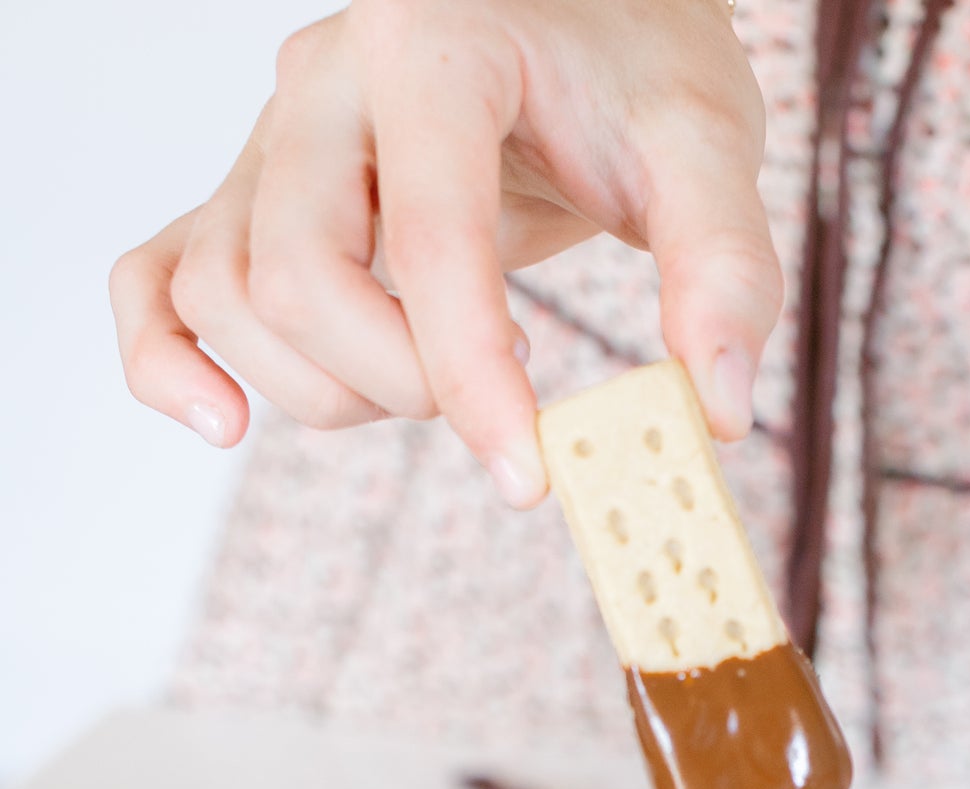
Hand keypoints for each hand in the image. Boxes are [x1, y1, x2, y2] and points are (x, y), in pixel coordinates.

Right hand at [108, 0, 779, 502]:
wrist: (581, 17)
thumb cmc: (633, 67)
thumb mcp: (707, 144)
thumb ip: (723, 268)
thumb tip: (713, 410)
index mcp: (432, 43)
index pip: (428, 239)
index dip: (473, 379)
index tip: (529, 474)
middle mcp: (324, 81)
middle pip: (296, 274)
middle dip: (397, 383)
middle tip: (494, 406)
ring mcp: (273, 138)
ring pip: (228, 293)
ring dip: (320, 389)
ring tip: (427, 386)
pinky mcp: (252, 193)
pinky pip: (158, 276)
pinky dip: (169, 358)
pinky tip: (225, 424)